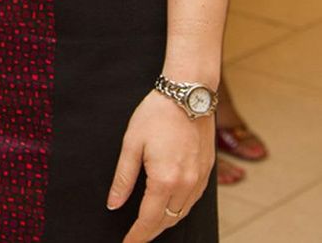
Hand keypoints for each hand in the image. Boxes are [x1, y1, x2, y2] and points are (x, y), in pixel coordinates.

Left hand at [107, 91, 214, 240]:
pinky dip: (181, 209)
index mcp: (165, 179)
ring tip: (150, 225)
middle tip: (136, 237)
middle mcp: (187, 184)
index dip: (137, 235)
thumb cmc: (157, 113)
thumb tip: (114, 204)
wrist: (188, 94)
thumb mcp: (131, 143)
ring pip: (182, 213)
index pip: (149, 219)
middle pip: (168, 220)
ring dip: (166, 222)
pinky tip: (171, 206)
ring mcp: (201, 179)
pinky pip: (194, 200)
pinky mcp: (208, 171)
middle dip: (151, 231)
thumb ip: (123, 177)